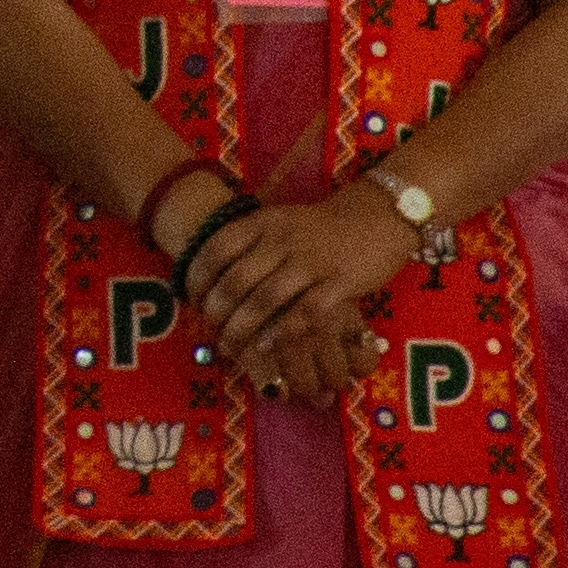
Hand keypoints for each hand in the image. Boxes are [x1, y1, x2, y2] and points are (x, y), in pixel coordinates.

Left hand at [186, 178, 418, 393]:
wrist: (375, 219)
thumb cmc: (318, 229)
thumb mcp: (278, 224)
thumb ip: (249, 246)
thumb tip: (212, 280)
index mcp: (262, 223)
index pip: (216, 249)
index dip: (199, 279)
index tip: (192, 302)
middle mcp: (281, 240)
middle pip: (236, 280)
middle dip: (217, 311)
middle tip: (210, 330)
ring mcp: (311, 262)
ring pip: (265, 300)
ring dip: (242, 328)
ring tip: (231, 347)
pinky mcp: (339, 283)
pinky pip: (304, 313)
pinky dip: (281, 333)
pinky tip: (268, 348)